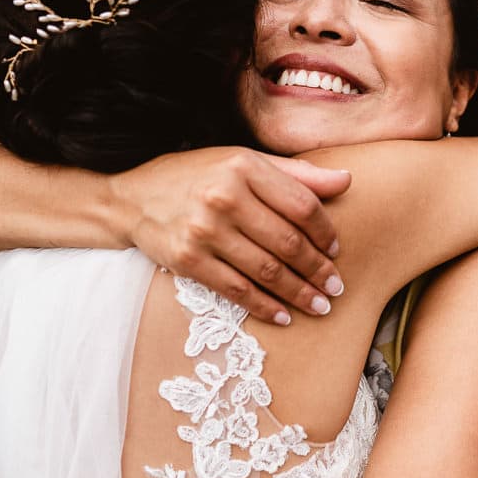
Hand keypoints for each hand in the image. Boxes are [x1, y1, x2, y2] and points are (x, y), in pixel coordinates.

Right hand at [108, 148, 351, 323]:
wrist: (130, 200)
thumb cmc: (195, 178)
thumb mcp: (242, 162)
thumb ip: (295, 174)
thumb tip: (346, 180)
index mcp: (243, 166)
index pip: (301, 204)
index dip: (325, 232)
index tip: (335, 250)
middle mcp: (224, 196)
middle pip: (288, 242)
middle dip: (317, 270)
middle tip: (336, 287)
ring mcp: (204, 230)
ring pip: (266, 270)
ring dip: (298, 293)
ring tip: (319, 305)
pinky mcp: (187, 260)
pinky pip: (236, 290)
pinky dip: (264, 306)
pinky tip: (283, 316)